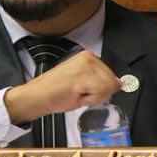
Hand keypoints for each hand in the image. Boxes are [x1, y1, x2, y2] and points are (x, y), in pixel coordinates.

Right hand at [4, 50, 121, 123]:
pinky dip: (91, 99)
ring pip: (108, 87)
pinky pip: (101, 93)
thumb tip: (118, 83)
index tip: (84, 89)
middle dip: (98, 93)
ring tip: (78, 93)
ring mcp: (88, 64)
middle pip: (112, 82)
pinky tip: (78, 95)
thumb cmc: (55, 92)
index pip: (111, 77)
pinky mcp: (85, 74)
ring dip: (94, 96)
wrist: (38, 96)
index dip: (99, 89)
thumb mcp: (83, 82)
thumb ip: (101, 81)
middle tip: (80, 93)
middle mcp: (89, 57)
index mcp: (88, 56)